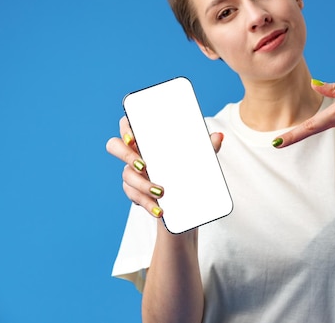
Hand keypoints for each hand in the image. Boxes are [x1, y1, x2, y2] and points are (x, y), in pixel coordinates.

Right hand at [106, 116, 224, 217]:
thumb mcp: (200, 160)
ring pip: (126, 175)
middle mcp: (136, 154)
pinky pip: (133, 196)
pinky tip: (159, 209)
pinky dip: (147, 203)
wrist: (187, 204)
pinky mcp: (135, 192)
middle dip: (126, 155)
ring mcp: (132, 174)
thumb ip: (208, 147)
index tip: (134, 137)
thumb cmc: (189, 171)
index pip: (129, 125)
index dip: (126, 128)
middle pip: (115, 146)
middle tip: (143, 165)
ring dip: (142, 184)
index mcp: (149, 140)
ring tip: (161, 191)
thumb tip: (219, 136)